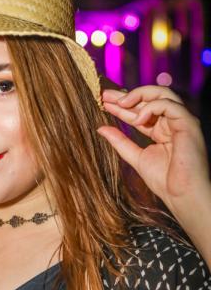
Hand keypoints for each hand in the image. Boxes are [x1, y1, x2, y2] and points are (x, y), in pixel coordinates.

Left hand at [97, 85, 209, 217]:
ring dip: (139, 95)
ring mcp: (181, 121)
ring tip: (120, 103)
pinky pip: (169, 105)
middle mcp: (172, 122)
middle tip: (106, 95)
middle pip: (150, 98)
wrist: (181, 195)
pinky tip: (137, 120)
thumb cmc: (164, 180)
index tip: (104, 102)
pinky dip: (151, 108)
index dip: (122, 106)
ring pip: (163, 94)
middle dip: (127, 95)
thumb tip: (101, 128)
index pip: (139, 111)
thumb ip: (120, 142)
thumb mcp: (135, 157)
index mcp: (161, 130)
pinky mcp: (188, 123)